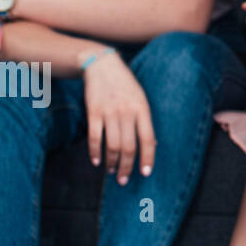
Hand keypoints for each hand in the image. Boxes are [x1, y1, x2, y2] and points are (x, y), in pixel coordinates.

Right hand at [81, 49, 155, 184]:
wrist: (103, 66)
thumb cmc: (125, 85)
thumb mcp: (141, 98)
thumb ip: (144, 119)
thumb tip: (152, 144)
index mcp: (143, 109)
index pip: (148, 139)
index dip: (147, 158)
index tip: (145, 173)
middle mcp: (127, 112)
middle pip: (129, 147)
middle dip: (127, 167)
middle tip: (124, 180)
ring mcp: (110, 113)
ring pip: (112, 146)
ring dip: (112, 162)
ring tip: (112, 171)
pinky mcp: (94, 113)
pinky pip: (95, 138)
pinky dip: (95, 153)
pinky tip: (96, 161)